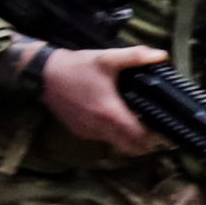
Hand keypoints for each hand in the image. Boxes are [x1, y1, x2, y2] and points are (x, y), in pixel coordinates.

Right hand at [40, 46, 164, 153]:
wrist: (45, 76)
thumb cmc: (77, 67)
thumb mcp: (107, 58)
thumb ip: (135, 57)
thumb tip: (160, 56)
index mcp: (110, 113)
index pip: (139, 138)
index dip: (153, 135)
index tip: (158, 124)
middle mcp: (100, 128)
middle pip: (130, 149)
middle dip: (143, 142)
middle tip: (149, 126)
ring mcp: (88, 132)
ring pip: (116, 145)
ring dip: (127, 138)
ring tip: (132, 119)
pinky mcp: (79, 132)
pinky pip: (101, 138)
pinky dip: (111, 133)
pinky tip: (111, 116)